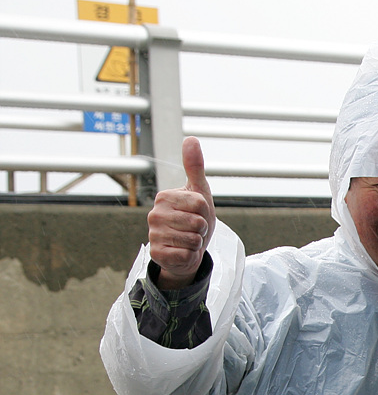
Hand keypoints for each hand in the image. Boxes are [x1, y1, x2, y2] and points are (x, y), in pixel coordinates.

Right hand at [148, 137, 214, 288]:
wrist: (187, 249)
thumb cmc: (194, 219)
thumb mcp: (199, 192)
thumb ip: (194, 167)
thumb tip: (191, 138)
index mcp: (165, 197)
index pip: (200, 203)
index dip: (206, 212)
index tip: (198, 214)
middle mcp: (155, 214)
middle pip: (198, 222)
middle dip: (202, 228)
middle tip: (194, 229)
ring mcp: (154, 234)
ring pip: (193, 239)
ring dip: (197, 242)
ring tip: (188, 240)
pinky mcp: (157, 254)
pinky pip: (186, 255)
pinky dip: (190, 255)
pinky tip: (182, 252)